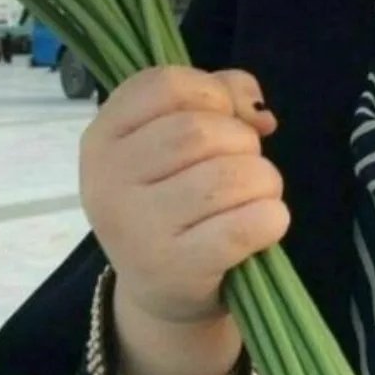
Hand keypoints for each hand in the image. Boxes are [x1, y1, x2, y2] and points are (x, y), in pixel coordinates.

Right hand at [80, 66, 287, 327]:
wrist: (161, 289)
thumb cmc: (174, 194)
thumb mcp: (177, 134)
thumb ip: (220, 95)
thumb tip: (258, 111)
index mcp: (104, 134)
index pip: (166, 84)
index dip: (213, 92)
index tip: (225, 116)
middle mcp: (108, 179)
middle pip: (200, 130)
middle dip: (242, 141)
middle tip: (242, 164)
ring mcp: (137, 228)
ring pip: (229, 175)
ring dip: (264, 179)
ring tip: (256, 194)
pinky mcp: (174, 269)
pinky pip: (246, 225)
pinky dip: (271, 217)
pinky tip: (264, 223)